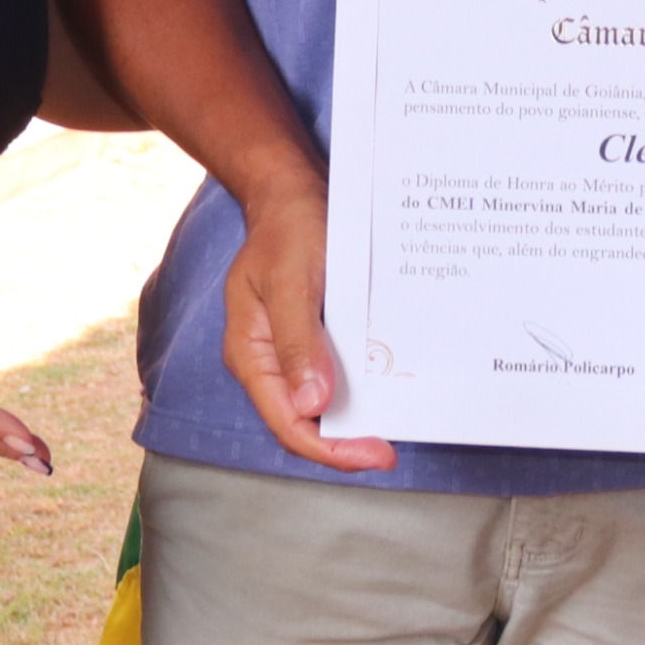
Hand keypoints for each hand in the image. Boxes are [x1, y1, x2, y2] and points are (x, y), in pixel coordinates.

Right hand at [225, 168, 394, 472]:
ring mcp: (288, 352)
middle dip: (344, 442)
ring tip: (394, 424)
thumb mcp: (292, 279)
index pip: (287, 422)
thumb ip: (297, 340)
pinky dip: (358, 389)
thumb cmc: (288, 228)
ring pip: (319, 404)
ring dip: (353, 419)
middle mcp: (267, 361)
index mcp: (251, 353)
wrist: (291, 191)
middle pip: (302, 422)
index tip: (375, 453)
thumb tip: (312, 403)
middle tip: (390, 449)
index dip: (330, 448)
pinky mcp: (310, 339)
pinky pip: (332, 375)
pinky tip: (387, 388)